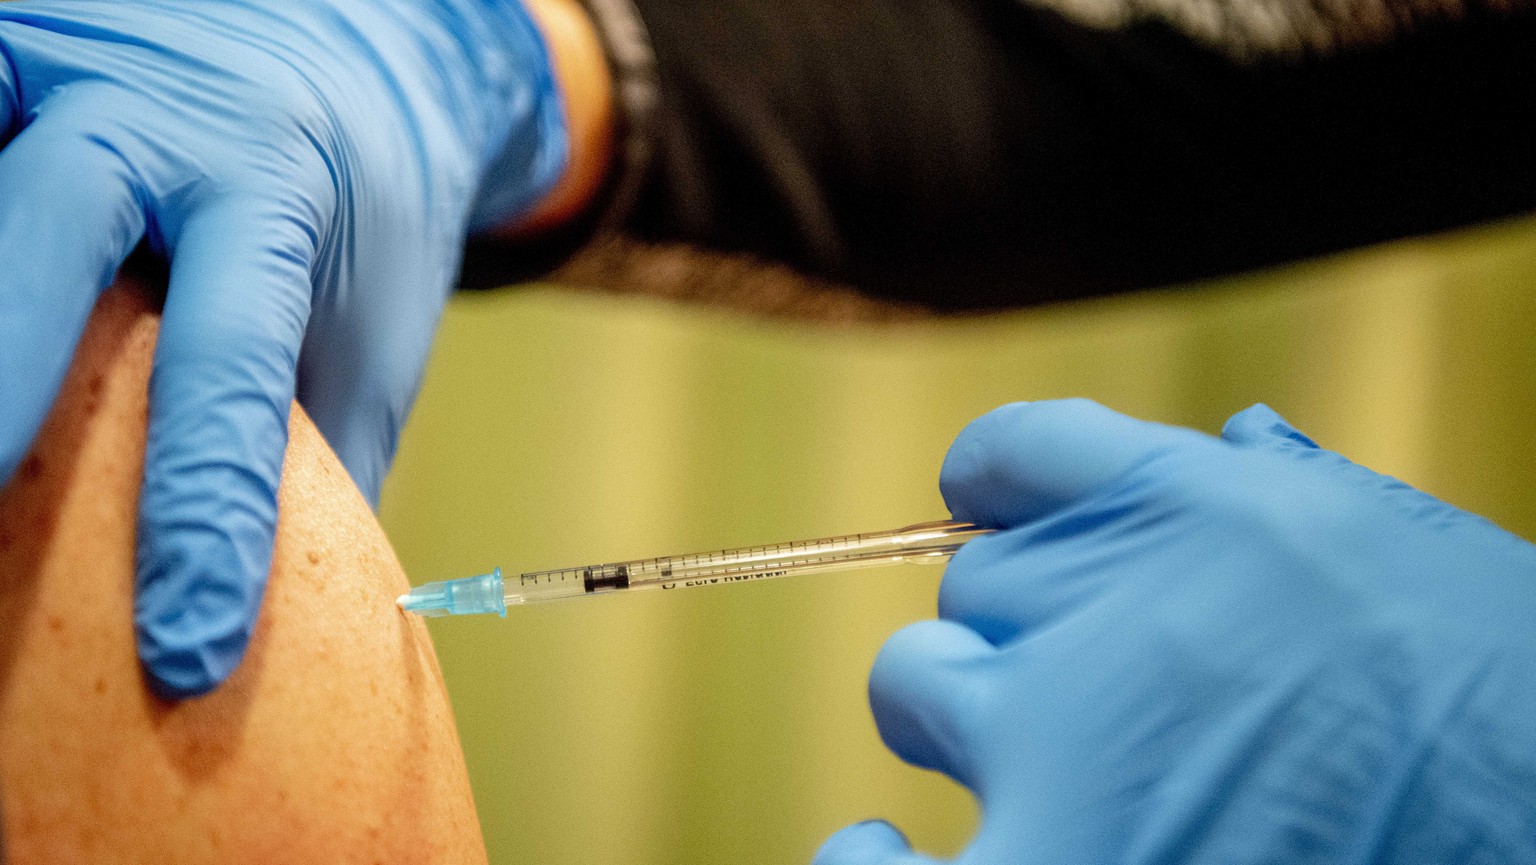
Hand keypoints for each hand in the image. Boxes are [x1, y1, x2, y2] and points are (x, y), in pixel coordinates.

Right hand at [0, 0, 564, 696]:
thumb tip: (307, 612)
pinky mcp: (13, 44)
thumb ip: (326, 446)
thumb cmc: (364, 215)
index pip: (231, 372)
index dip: (205, 518)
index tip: (185, 652)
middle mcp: (162, 120)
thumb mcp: (374, 325)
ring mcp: (67, 67)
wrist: (358, 54)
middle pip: (45, 234)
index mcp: (274, 195)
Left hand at [817, 400, 1535, 863]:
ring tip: (1030, 773)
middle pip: (980, 583)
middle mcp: (1109, 607)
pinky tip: (887, 860)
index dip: (998, 483)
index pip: (1026, 451)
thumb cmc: (1508, 717)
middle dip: (1026, 630)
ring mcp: (1058, 751)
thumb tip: (1245, 442)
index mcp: (1209, 512)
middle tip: (1095, 692)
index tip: (986, 505)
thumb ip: (1301, 501)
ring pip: (916, 685)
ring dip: (962, 721)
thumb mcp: (1416, 561)